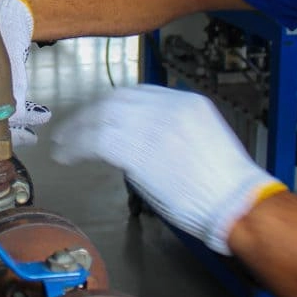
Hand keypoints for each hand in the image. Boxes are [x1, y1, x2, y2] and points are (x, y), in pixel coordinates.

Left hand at [50, 85, 283, 254]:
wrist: (235, 203)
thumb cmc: (222, 186)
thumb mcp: (200, 142)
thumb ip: (170, 133)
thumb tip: (140, 141)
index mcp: (187, 102)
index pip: (138, 93)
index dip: (111, 104)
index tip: (96, 115)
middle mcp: (168, 105)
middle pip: (115, 100)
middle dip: (88, 113)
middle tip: (70, 128)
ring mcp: (151, 124)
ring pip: (100, 117)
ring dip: (76, 131)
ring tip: (62, 144)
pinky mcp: (136, 147)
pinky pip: (95, 139)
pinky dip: (75, 147)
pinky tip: (66, 157)